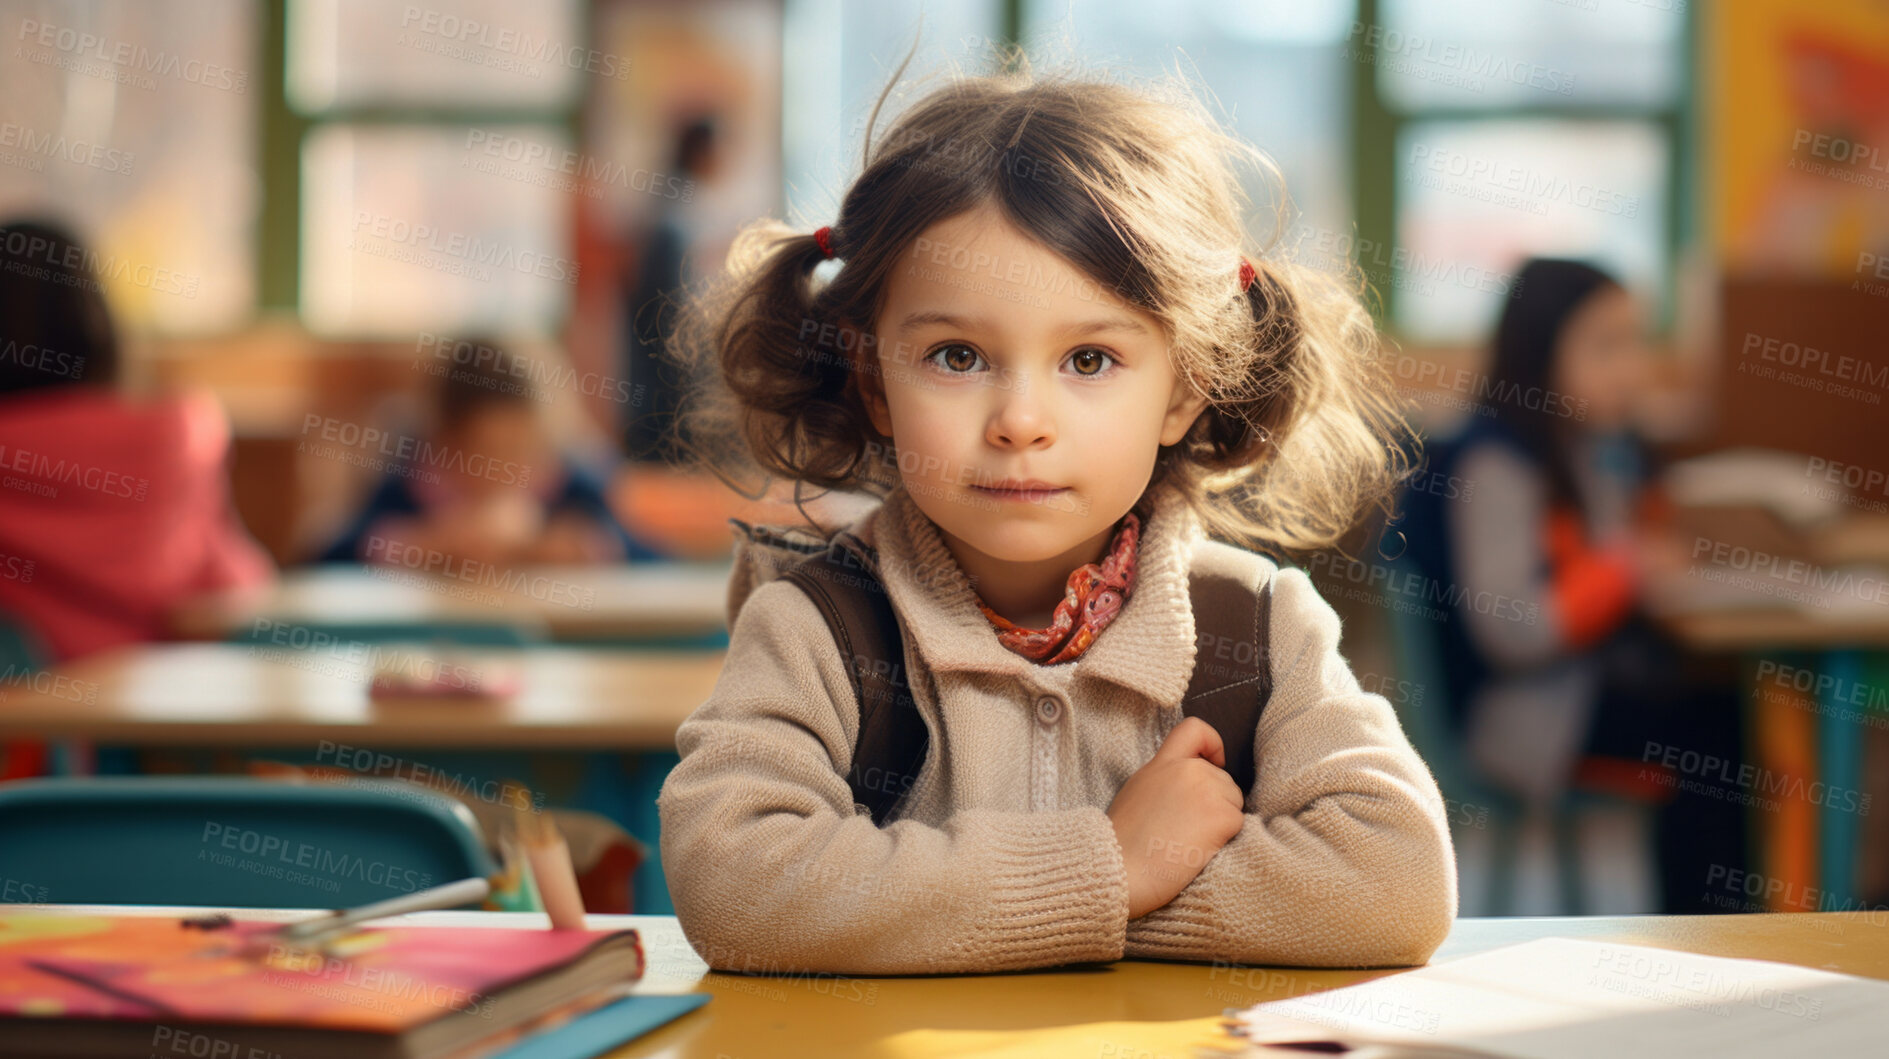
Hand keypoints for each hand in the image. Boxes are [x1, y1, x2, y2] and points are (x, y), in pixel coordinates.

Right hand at [1107, 717, 1246, 918]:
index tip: (1213, 763)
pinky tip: (1198, 850)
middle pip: (1223, 777)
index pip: (1194, 728)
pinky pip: (1237, 823)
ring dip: (1221, 821)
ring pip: (1234, 801)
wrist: (1120, 870)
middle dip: (1215, 801)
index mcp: (1163, 763)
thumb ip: (1165, 780)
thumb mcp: (1138, 793)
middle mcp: (1188, 769)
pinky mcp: (1221, 816)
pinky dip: (1224, 839)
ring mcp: (1206, 790)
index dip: (1212, 744)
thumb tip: (1188, 790)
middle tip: (1188, 829)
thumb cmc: (1122, 843)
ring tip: (1190, 841)